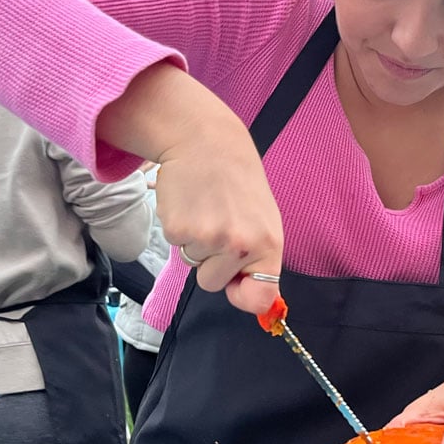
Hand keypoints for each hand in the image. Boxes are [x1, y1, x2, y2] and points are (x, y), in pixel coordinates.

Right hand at [99, 63, 282, 314]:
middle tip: (218, 221)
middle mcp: (241, 244)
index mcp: (268, 243)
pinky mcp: (179, 229)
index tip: (238, 289)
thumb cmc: (236, 181)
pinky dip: (179, 227)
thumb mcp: (262, 218)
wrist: (206, 140)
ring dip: (195, 241)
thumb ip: (259, 257)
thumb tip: (258, 302)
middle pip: (214, 283)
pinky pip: (175, 244)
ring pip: (192, 264)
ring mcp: (208, 238)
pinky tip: (190, 203)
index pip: (262, 296)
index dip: (245, 297)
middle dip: (211, 261)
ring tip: (206, 207)